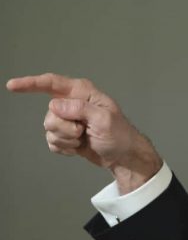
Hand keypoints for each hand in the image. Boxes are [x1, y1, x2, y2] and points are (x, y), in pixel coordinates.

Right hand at [6, 73, 161, 193]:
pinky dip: (65, 147)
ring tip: (84, 139)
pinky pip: (52, 142)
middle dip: (65, 127)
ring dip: (67, 139)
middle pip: (50, 113)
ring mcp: (67, 120)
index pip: (52, 83)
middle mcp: (72, 104)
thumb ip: (80, 109)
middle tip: (84, 131)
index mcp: (82, 93)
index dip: (30, 83)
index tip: (12, 86)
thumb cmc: (119, 135)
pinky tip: (79, 147)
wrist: (122, 156)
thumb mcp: (104, 119)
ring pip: (49, 129)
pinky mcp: (64, 136)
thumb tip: (55, 105)